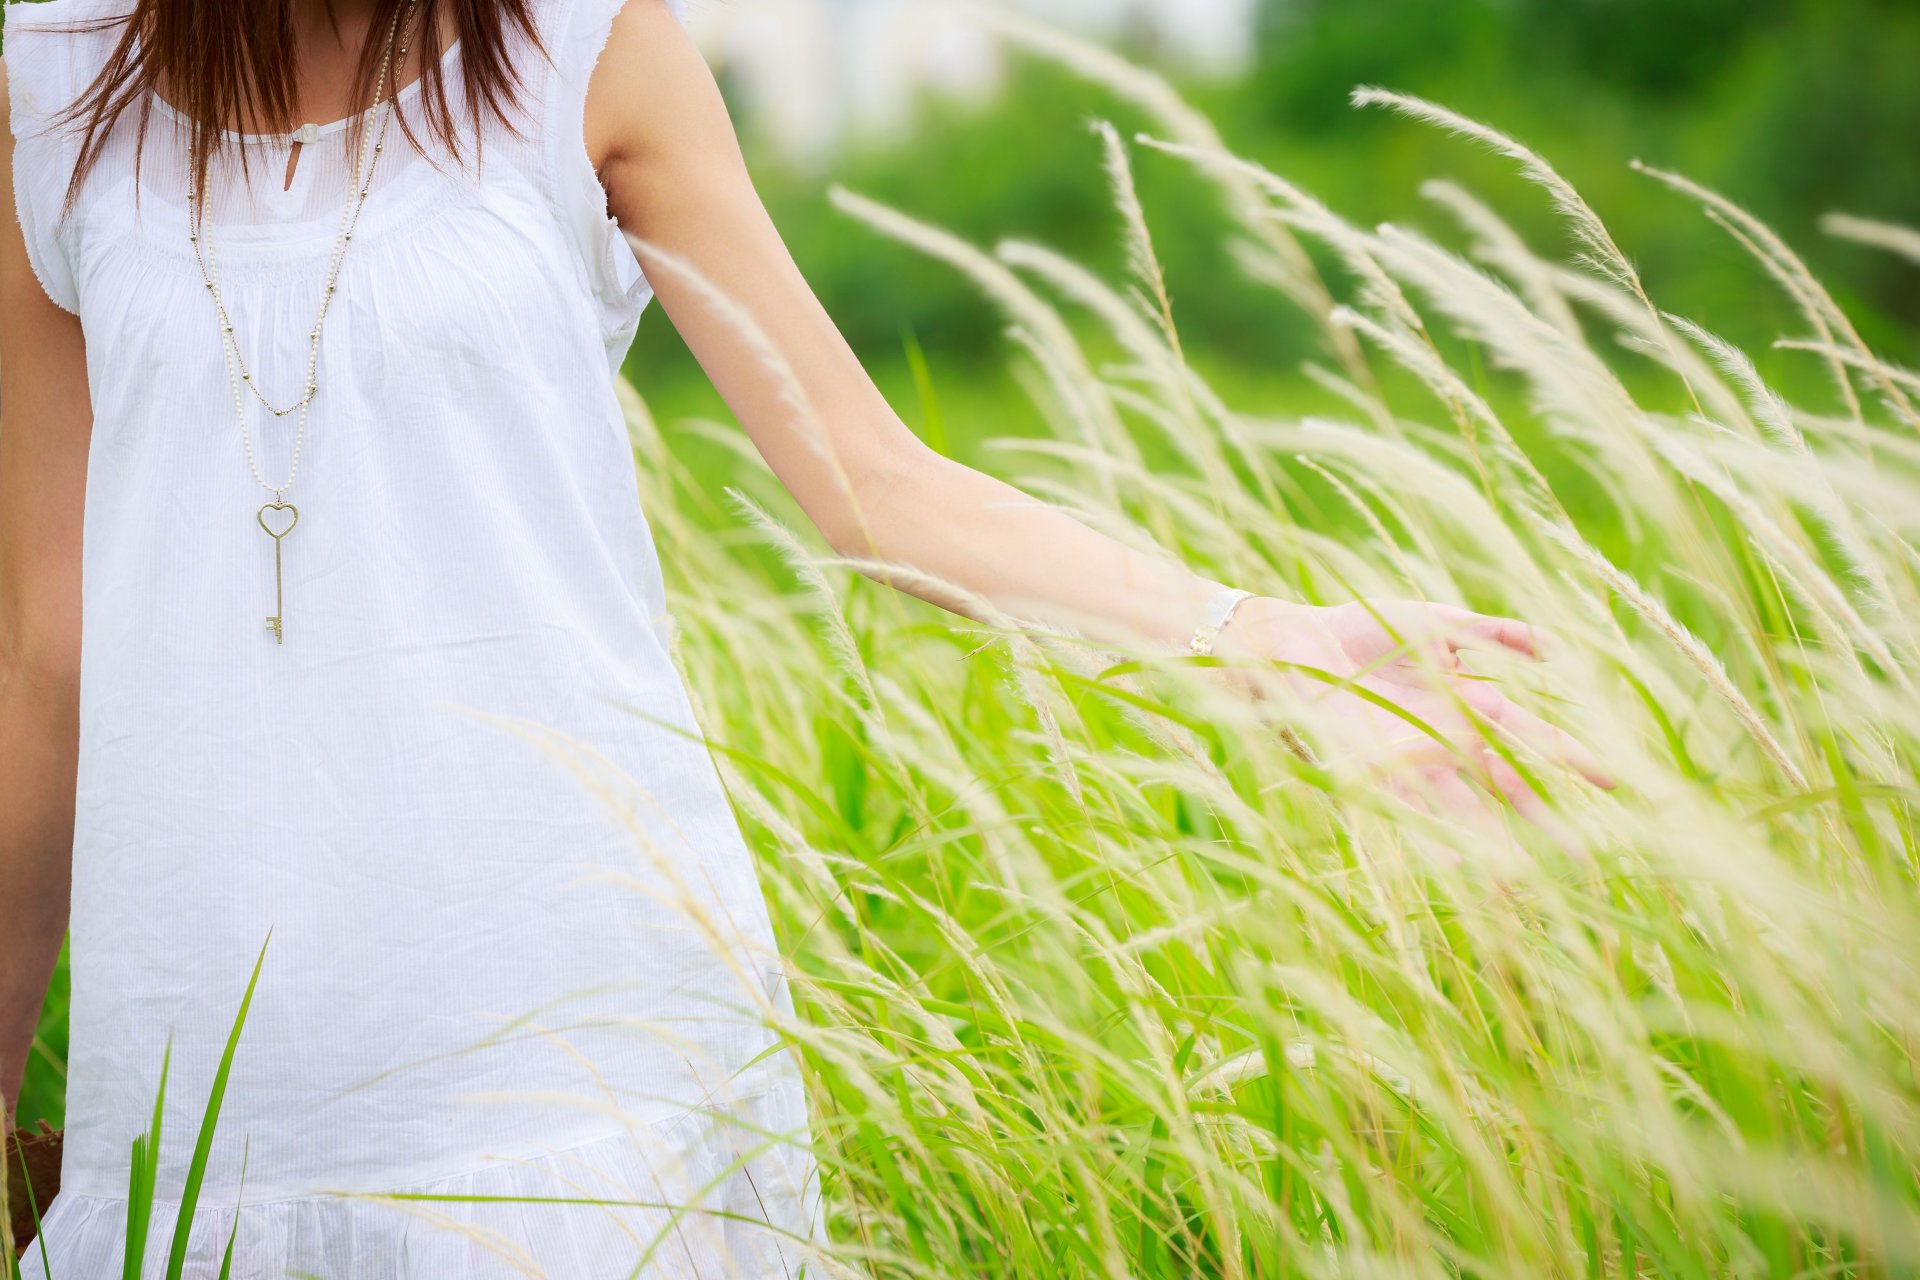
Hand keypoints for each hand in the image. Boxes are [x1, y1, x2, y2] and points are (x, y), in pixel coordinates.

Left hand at [1209, 596, 1613, 848]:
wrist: (1292, 644)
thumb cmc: (1361, 628)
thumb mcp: (1436, 623)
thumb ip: (1492, 632)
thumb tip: (1556, 646)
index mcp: (1470, 706)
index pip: (1534, 741)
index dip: (1573, 761)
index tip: (1616, 784)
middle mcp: (1448, 741)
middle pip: (1507, 788)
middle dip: (1544, 824)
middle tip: (1586, 863)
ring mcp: (1413, 761)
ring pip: (1466, 811)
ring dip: (1494, 847)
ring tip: (1525, 884)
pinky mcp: (1372, 772)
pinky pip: (1411, 810)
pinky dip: (1436, 840)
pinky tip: (1461, 870)